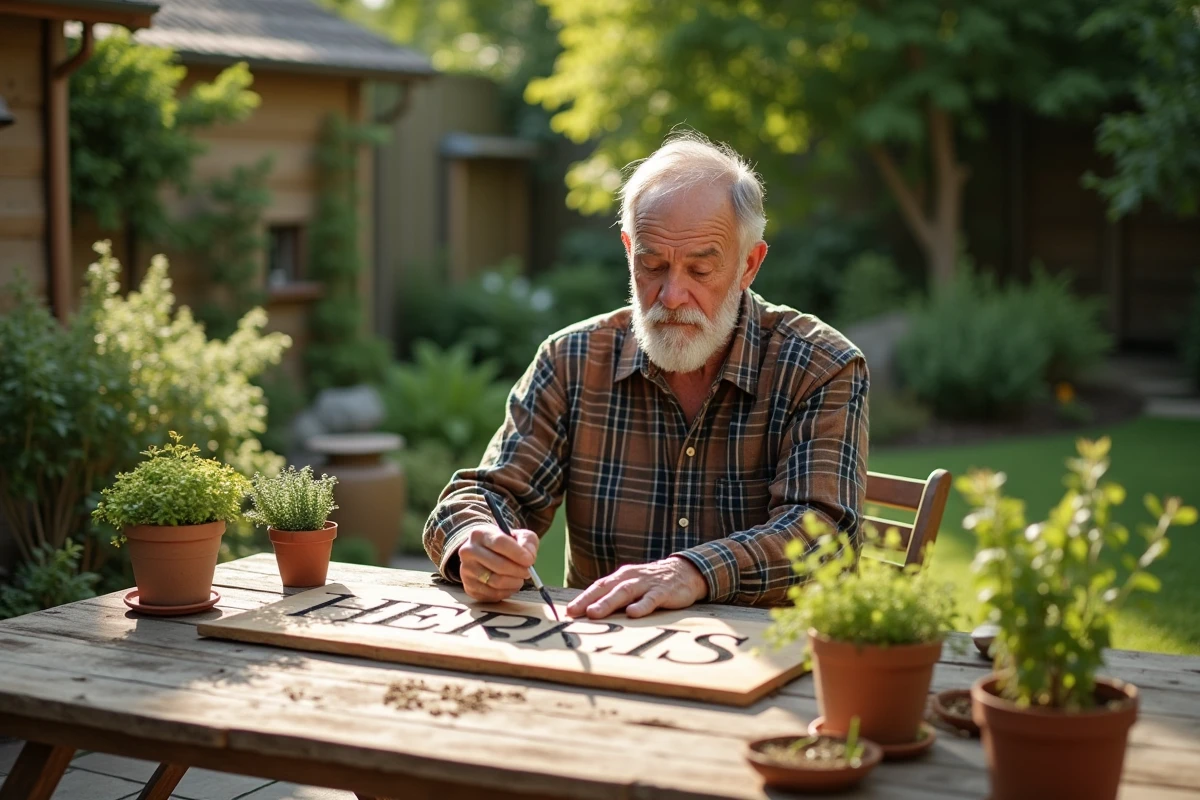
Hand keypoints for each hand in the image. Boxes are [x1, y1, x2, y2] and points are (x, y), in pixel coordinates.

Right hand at [457, 525, 538, 602]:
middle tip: (528, 572)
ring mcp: (466, 570)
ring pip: (495, 581)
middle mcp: (468, 551)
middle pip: (498, 565)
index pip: (499, 543)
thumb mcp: (518, 536)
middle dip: (518, 570)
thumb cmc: (504, 545)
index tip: (530, 561)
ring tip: (520, 579)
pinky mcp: (469, 587)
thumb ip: (527, 542)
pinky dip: (506, 592)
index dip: (517, 553)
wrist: (483, 554)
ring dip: (514, 582)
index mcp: (479, 534)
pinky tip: (510, 585)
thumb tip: (529, 556)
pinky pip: (492, 594)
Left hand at [565, 556, 706, 619]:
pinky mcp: (663, 592)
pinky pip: (651, 599)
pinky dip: (641, 606)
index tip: (569, 611)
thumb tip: (590, 613)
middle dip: (590, 600)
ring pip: (625, 592)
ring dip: (608, 603)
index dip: (583, 598)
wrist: (685, 572)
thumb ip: (614, 598)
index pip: (598, 586)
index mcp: (621, 577)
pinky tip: (633, 614)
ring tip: (594, 613)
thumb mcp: (632, 586)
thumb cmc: (651, 583)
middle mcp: (631, 578)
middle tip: (576, 612)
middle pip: (608, 588)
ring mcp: (647, 584)